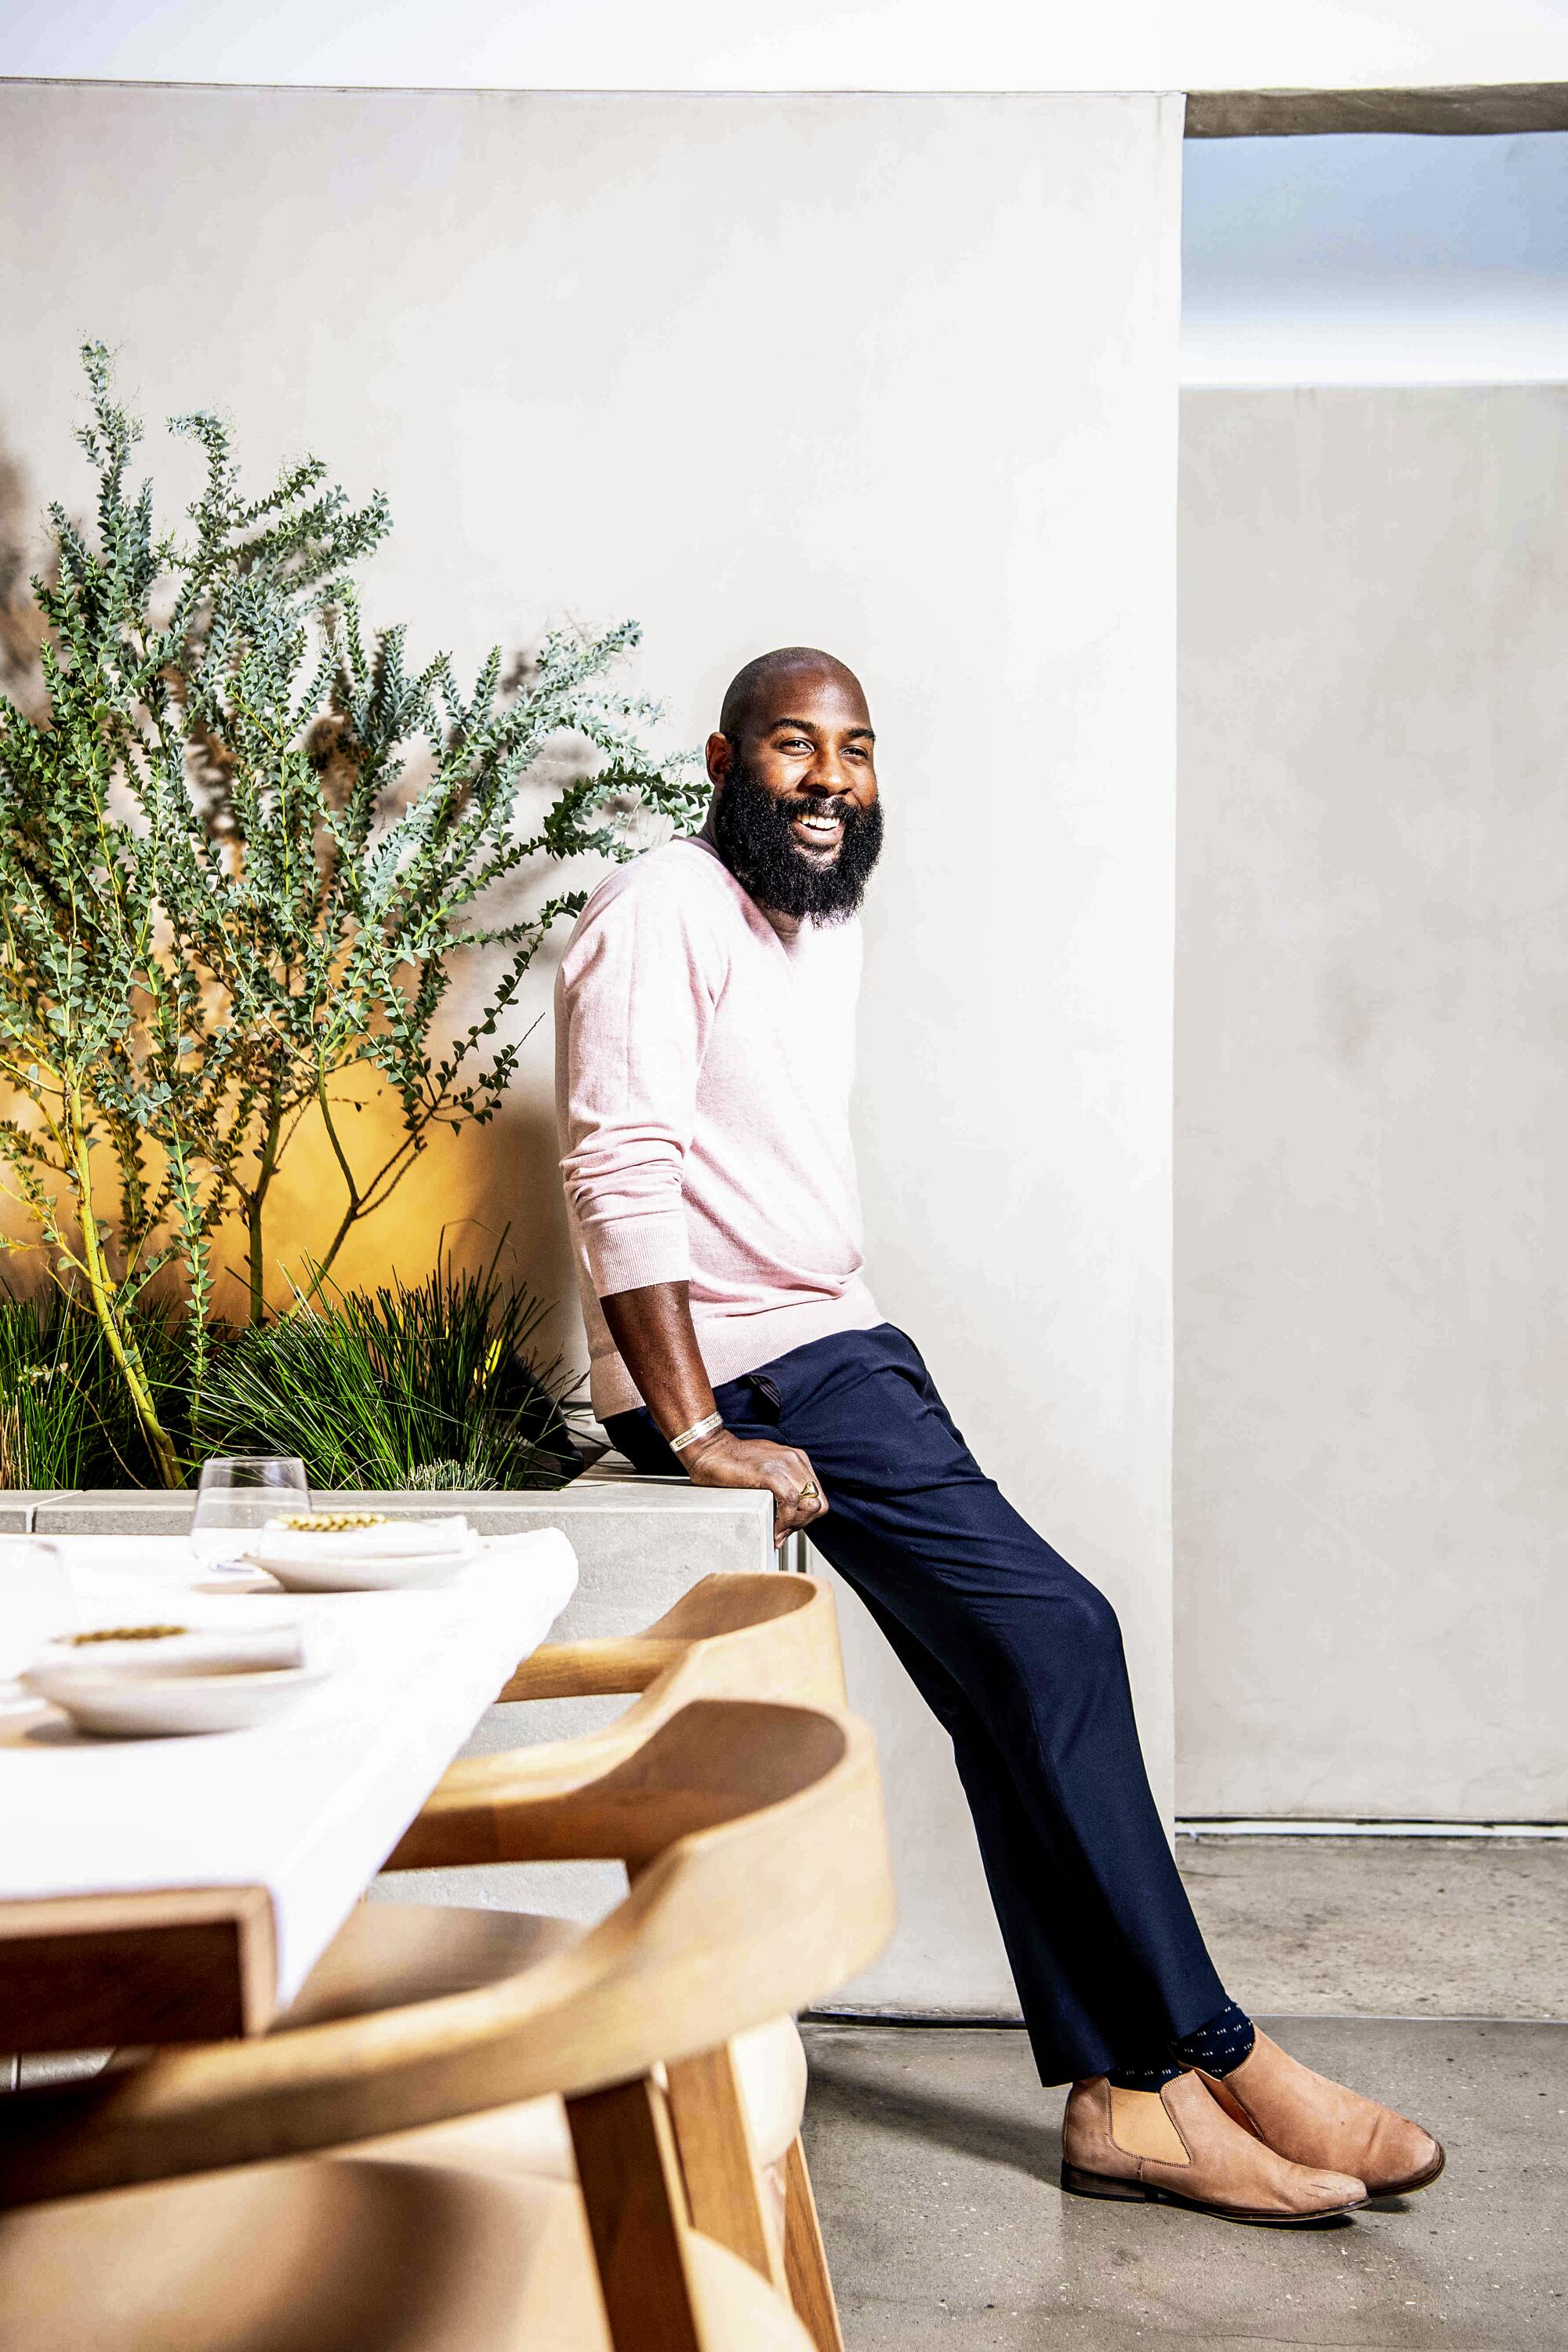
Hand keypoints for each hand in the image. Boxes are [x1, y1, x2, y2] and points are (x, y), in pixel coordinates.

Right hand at [680, 1427, 828, 1550]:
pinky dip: (785, 1519)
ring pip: (809, 1504)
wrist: (709, 1450)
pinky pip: (791, 1501)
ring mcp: (784, 1465)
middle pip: (817, 1503)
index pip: (817, 1496)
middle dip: (801, 1523)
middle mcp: (794, 1460)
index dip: (805, 1517)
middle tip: (782, 1531)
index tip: (787, 1526)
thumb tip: (789, 1517)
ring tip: (776, 1530)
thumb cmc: (731, 1463)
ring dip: (793, 1524)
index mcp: (796, 1460)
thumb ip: (782, 1489)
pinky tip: (773, 1526)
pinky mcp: (770, 1472)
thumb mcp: (765, 1472)